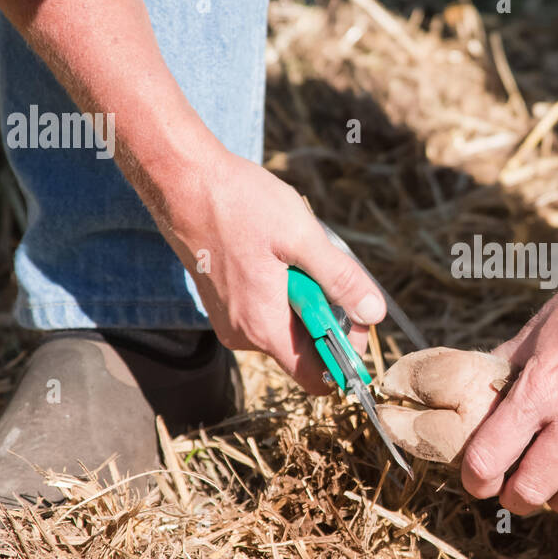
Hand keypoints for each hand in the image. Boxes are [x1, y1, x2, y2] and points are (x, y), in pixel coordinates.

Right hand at [148, 140, 385, 393]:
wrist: (183, 181)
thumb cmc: (240, 204)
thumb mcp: (302, 238)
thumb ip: (340, 280)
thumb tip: (374, 314)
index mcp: (264, 328)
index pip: (316, 377)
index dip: (345, 354)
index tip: (356, 317)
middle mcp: (244, 335)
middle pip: (305, 348)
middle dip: (325, 311)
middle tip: (323, 265)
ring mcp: (230, 320)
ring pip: (287, 324)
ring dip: (304, 295)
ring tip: (293, 252)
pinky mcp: (224, 304)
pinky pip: (267, 309)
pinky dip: (283, 287)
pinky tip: (275, 252)